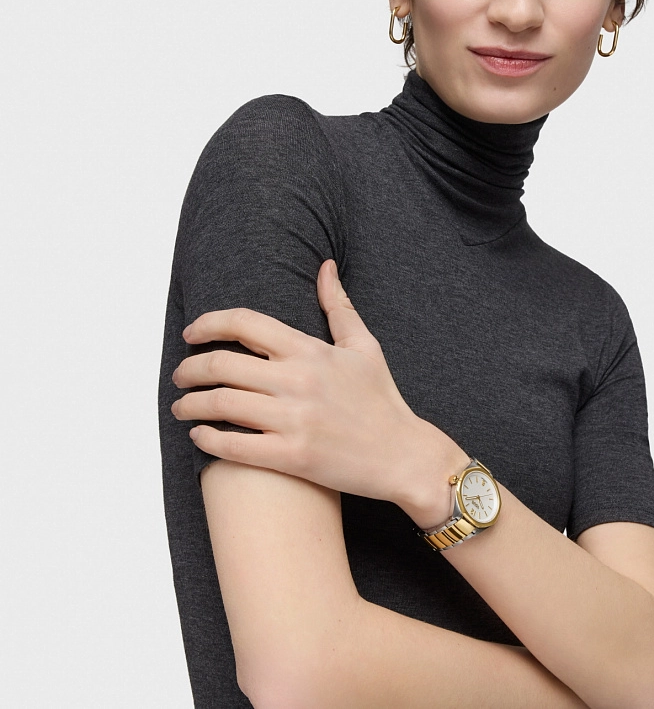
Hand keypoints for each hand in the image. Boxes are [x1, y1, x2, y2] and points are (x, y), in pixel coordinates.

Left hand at [171, 260, 465, 526]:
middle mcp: (298, 381)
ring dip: (190, 404)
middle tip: (181, 375)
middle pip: (221, 364)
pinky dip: (207, 440)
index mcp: (311, 350)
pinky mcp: (292, 456)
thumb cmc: (382, 400)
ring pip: (220, 405)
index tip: (192, 333)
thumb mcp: (364, 346)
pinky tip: (200, 436)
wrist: (403, 455)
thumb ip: (338, 305)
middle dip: (189, 369)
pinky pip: (233, 447)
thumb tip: (325, 267)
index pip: (245, 323)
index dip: (209, 323)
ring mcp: (293, 420)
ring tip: (182, 406)